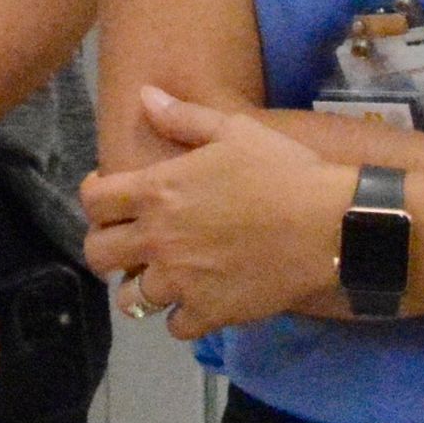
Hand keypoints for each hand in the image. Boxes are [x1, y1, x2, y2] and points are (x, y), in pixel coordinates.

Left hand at [79, 85, 349, 339]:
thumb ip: (183, 117)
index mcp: (156, 191)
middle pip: (97, 254)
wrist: (331, 226)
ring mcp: (181, 281)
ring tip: (161, 278)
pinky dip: (182, 318)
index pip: (93, 201)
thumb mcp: (233, 130)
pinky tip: (197, 302)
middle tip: (128, 243)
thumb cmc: (282, 171)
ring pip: (131, 299)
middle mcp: (157, 238)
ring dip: (141, 289)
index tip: (111, 198)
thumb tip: (145, 94)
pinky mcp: (210, 313)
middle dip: (106, 247)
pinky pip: (176, 328)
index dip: (95, 198)